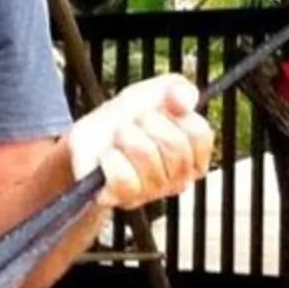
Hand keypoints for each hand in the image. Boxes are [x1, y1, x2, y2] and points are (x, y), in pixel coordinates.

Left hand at [67, 72, 213, 209]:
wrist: (89, 139)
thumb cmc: (129, 118)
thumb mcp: (155, 92)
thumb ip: (178, 88)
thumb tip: (185, 100)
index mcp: (195, 155)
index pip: (199, 134)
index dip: (175, 115)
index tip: (159, 110)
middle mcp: (180, 179)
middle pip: (174, 144)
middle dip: (147, 122)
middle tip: (133, 121)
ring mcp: (153, 192)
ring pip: (147, 155)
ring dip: (126, 136)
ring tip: (118, 137)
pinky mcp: (125, 198)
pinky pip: (123, 178)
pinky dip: (111, 159)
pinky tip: (108, 155)